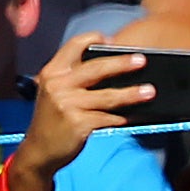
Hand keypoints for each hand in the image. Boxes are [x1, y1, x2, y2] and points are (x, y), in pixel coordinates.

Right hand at [15, 31, 150, 185]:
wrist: (39, 150)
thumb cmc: (53, 120)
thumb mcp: (54, 92)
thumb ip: (74, 79)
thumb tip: (112, 71)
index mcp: (52, 72)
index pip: (73, 46)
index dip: (92, 39)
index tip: (112, 40)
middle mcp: (58, 85)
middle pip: (96, 68)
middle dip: (121, 63)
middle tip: (142, 60)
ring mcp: (68, 105)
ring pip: (107, 96)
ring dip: (131, 94)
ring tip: (150, 91)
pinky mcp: (79, 124)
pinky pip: (108, 118)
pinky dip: (123, 118)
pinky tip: (134, 117)